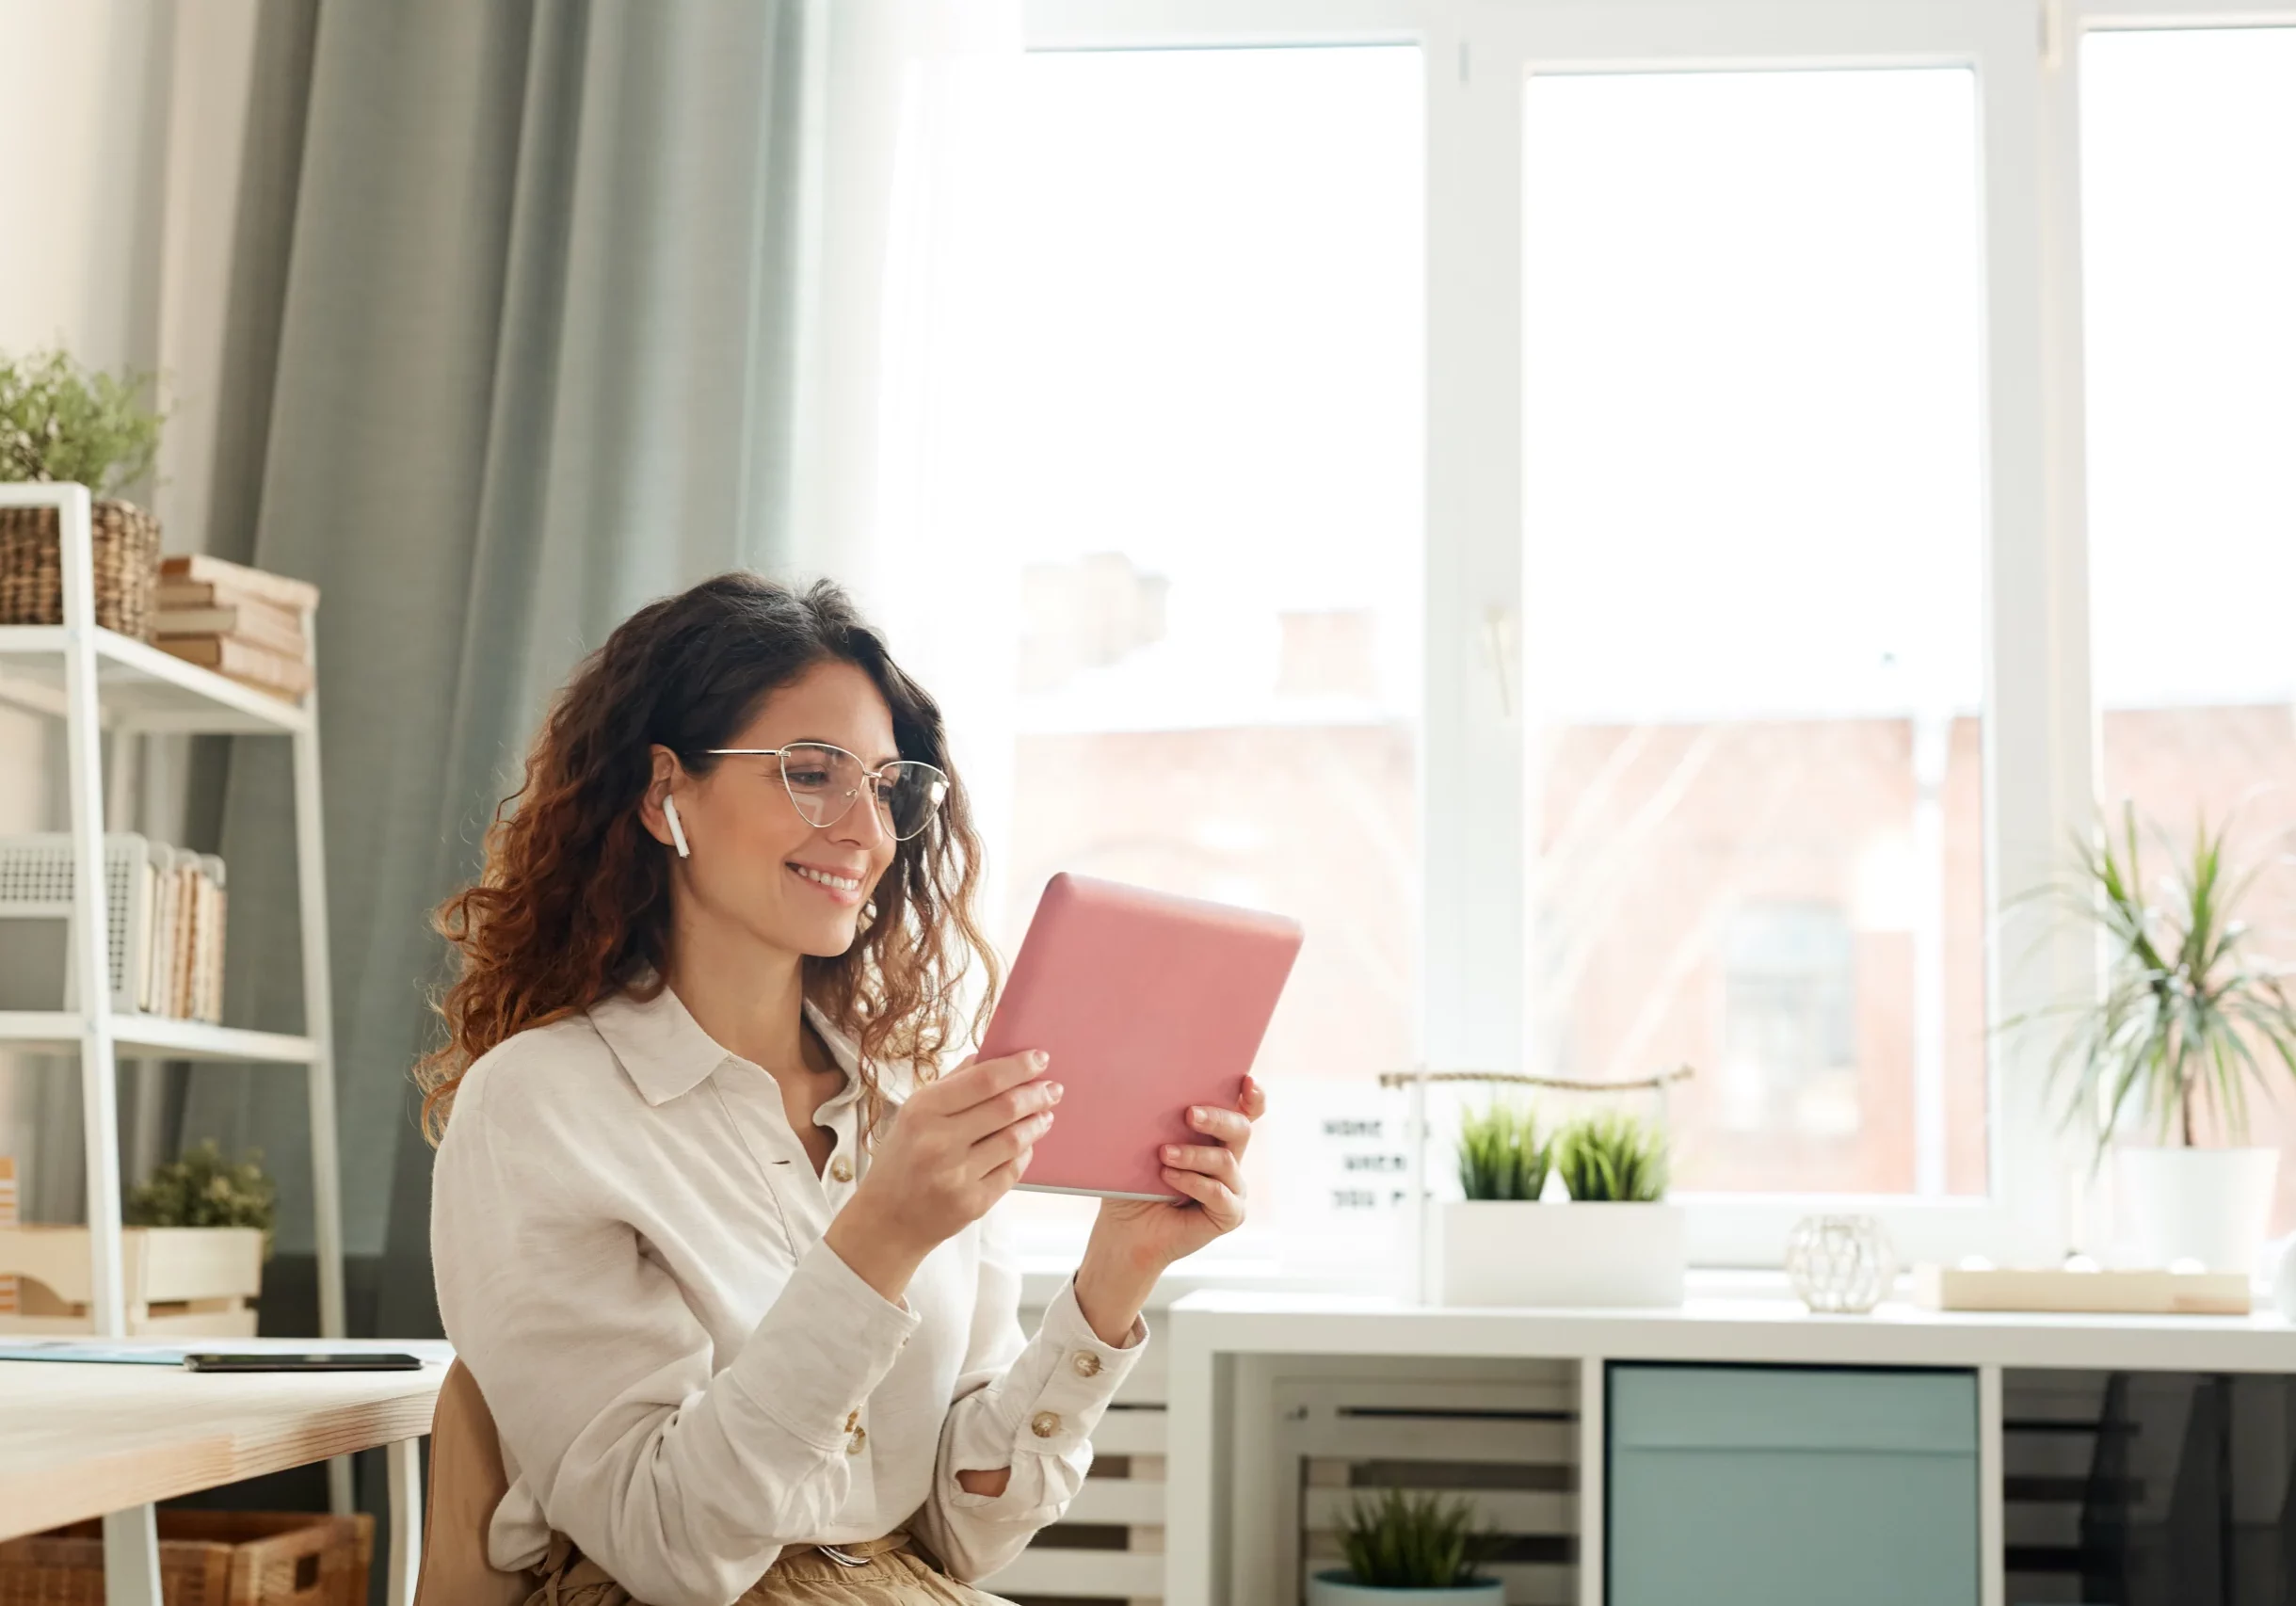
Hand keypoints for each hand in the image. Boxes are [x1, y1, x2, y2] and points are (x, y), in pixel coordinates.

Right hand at [827, 1050, 1058, 1300]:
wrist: (886, 1221)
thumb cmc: (901, 1161)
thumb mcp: (912, 1114)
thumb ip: (951, 1084)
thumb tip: (988, 1056)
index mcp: (922, 1111)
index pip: (983, 1080)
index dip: (1018, 1067)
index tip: (1040, 1058)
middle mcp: (939, 1142)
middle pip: (1005, 1107)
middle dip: (1036, 1094)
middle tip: (1052, 1088)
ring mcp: (957, 1176)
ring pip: (1014, 1140)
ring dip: (1036, 1123)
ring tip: (1045, 1114)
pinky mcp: (973, 1203)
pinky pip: (1012, 1170)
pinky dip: (1024, 1153)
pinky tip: (1026, 1145)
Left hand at [1074, 1076, 1265, 1338]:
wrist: (1125, 1231)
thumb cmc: (1133, 1185)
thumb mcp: (1142, 1148)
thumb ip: (1157, 1124)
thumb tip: (1150, 1090)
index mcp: (1213, 1138)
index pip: (1244, 1112)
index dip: (1252, 1097)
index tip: (1246, 1080)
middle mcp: (1229, 1160)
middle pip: (1240, 1129)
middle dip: (1217, 1117)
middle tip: (1189, 1113)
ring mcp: (1232, 1188)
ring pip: (1226, 1160)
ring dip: (1193, 1155)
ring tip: (1163, 1155)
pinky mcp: (1230, 1214)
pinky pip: (1220, 1194)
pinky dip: (1193, 1183)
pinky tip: (1170, 1178)